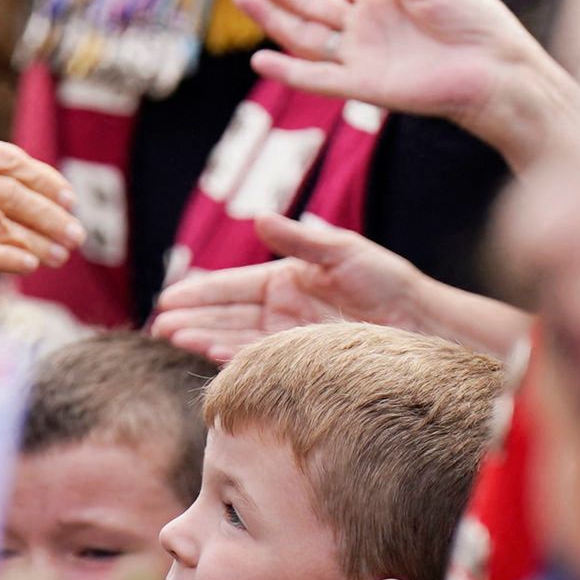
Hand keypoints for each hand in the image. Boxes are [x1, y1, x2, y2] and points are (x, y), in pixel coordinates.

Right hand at [151, 212, 435, 362]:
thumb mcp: (343, 250)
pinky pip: (259, 361)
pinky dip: (233, 360)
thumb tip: (257, 217)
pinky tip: (210, 358)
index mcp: (285, 278)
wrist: (421, 324)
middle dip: (191, 318)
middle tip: (158, 326)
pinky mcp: (300, 362)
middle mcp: (281, 308)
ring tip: (174, 339)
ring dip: (204, 338)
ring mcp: (289, 337)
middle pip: (225, 314)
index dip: (199, 292)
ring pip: (235, 338)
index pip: (231, 286)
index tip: (168, 298)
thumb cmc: (387, 280)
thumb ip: (299, 238)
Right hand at [235, 0, 579, 168]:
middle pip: (308, 0)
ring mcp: (362, 54)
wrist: (497, 67)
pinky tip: (261, 59)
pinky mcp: (366, 85)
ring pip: (306, 33)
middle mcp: (364, 24)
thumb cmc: (473, 19)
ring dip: (274, 16)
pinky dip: (291, 71)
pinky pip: (320, 79)